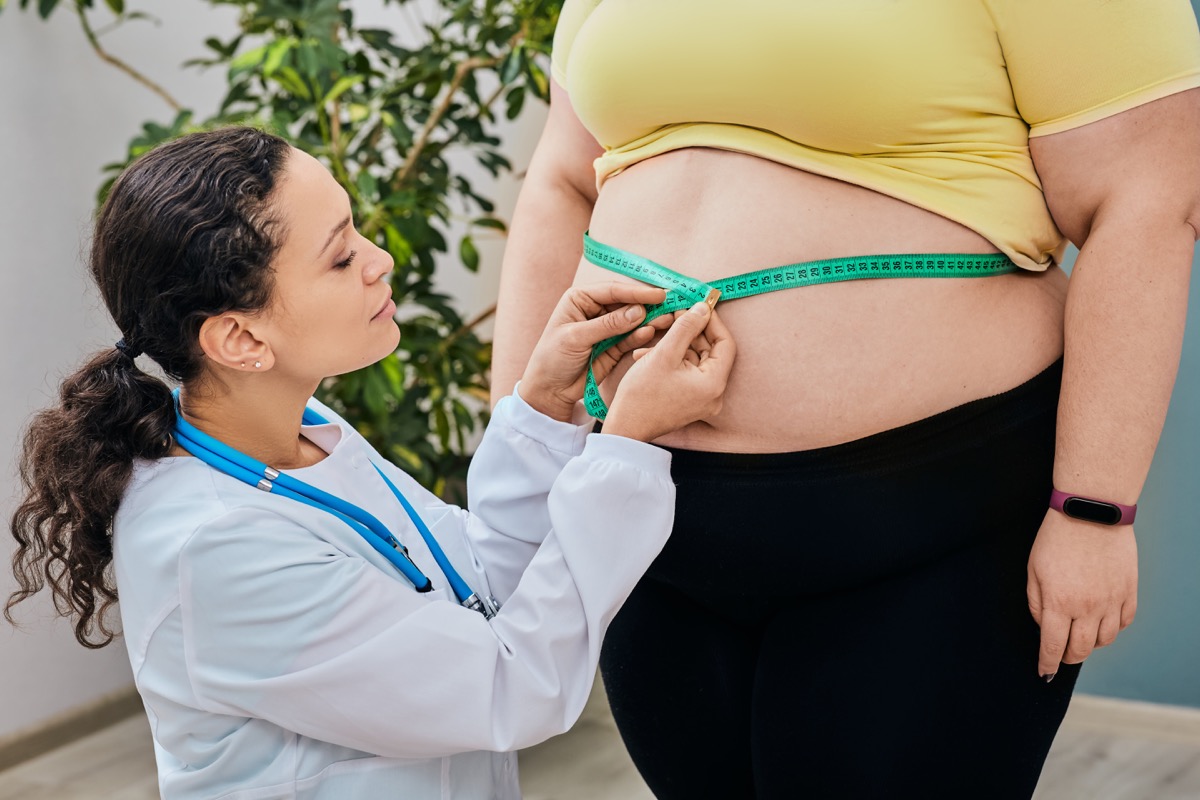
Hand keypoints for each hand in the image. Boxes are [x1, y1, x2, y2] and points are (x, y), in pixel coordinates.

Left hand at [520, 282, 667, 420]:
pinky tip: (650, 333)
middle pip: (626, 303)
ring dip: (648, 320)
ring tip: (666, 320)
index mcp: (580, 299)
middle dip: (646, 305)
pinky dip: (641, 335)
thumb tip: (639, 311)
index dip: (636, 292)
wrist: (549, 391)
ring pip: (632, 320)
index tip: (658, 294)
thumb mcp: (577, 338)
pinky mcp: (613, 346)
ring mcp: (606, 328)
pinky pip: (631, 337)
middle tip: (669, 305)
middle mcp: (594, 310)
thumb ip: (608, 325)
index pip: (612, 291)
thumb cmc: (553, 359)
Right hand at [603, 301, 735, 441]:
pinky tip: (650, 355)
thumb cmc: (642, 395)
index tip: (698, 306)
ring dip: (678, 345)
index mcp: (713, 384)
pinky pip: (687, 373)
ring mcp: (702, 400)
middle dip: (692, 332)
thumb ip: (686, 327)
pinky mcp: (689, 401)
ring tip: (655, 337)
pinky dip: (673, 360)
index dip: (712, 322)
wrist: (625, 428)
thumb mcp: (664, 354)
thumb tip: (703, 308)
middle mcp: (714, 395)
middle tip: (675, 315)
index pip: (725, 344)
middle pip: (711, 352)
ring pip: (696, 360)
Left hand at [1027, 509, 1137, 679]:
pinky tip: (1102, 624)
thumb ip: (1036, 603)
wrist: (1090, 513)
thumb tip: (1044, 627)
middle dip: (1067, 657)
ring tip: (1080, 638)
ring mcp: (1111, 601)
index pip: (1053, 646)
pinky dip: (1113, 629)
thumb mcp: (1033, 570)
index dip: (1048, 664)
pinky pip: (1124, 622)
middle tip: (1060, 655)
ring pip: (1104, 641)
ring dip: (1090, 645)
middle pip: (1080, 649)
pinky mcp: (1129, 591)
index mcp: (1059, 603)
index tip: (1044, 672)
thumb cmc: (1055, 539)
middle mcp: (1087, 608)